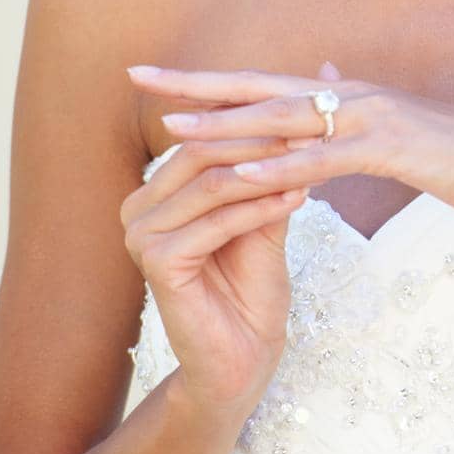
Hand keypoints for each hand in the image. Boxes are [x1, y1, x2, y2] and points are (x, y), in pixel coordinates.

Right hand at [117, 72, 348, 413]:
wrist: (244, 354)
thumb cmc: (254, 283)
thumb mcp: (266, 211)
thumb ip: (274, 163)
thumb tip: (314, 100)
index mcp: (155, 190)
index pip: (203, 135)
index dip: (255, 121)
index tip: (310, 110)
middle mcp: (137, 208)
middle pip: (202, 151)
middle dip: (262, 140)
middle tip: (315, 129)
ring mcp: (141, 235)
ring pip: (211, 183)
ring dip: (266, 171)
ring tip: (313, 160)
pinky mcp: (157, 263)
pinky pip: (216, 222)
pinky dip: (260, 208)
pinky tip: (298, 198)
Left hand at [126, 60, 453, 232]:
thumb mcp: (396, 132)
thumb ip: (352, 114)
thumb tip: (321, 81)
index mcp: (345, 94)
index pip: (261, 83)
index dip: (206, 79)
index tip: (152, 77)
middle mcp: (350, 94)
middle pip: (258, 87)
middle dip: (196, 85)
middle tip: (138, 78)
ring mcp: (370, 117)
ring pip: (284, 121)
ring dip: (226, 126)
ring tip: (173, 131)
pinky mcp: (391, 148)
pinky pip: (324, 160)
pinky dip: (279, 170)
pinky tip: (241, 179)